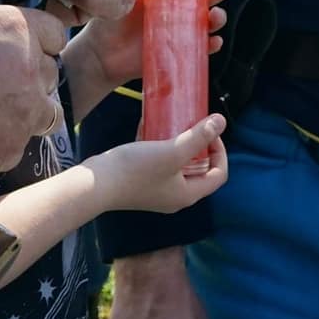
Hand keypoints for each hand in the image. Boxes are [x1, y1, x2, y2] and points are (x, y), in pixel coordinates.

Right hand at [0, 0, 66, 186]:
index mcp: (14, 29)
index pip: (55, 32)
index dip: (36, 37)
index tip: (11, 44)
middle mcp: (29, 72)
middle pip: (49, 72)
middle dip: (28, 74)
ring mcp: (22, 117)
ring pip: (42, 113)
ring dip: (23, 110)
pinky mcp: (7, 153)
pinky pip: (16, 145)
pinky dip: (0, 141)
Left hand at [73, 0, 234, 90]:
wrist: (104, 51)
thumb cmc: (115, 16)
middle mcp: (183, 5)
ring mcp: (185, 28)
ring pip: (212, 20)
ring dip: (219, 16)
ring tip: (214, 16)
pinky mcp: (182, 50)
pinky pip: (204, 48)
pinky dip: (212, 45)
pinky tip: (212, 41)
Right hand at [90, 116, 229, 213]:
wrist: (97, 184)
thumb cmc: (135, 170)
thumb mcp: (171, 151)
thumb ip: (198, 137)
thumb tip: (221, 121)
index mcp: (188, 194)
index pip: (218, 174)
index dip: (220, 151)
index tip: (209, 130)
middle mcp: (176, 197)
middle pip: (200, 170)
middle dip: (200, 146)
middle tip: (193, 125)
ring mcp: (158, 192)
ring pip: (179, 166)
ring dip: (181, 145)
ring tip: (174, 125)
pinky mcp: (142, 184)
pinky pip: (161, 164)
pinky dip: (161, 147)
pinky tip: (152, 129)